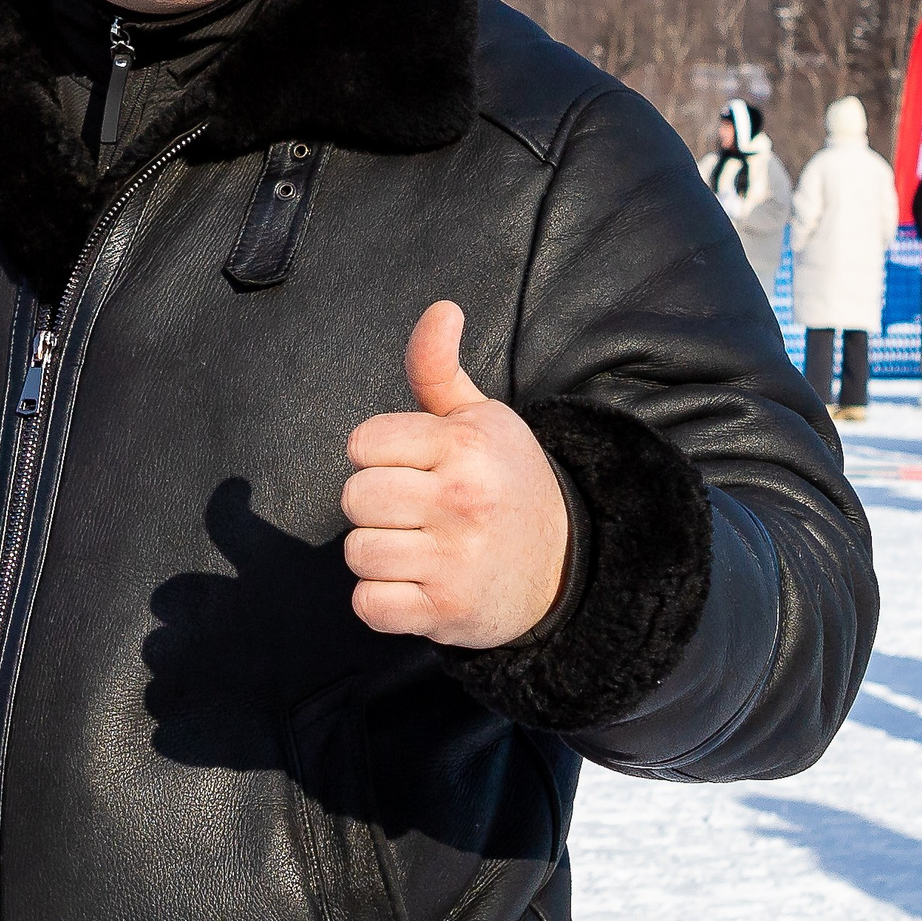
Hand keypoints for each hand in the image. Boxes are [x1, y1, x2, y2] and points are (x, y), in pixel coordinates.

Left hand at [342, 301, 568, 648]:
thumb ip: (439, 368)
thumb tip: (441, 309)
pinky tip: (414, 584)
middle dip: (374, 505)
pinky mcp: (446, 611)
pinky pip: (370, 606)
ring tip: (417, 546)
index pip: (363, 444)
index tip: (409, 466)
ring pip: (358, 552)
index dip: (376, 455)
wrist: (567, 567)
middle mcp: (462, 500)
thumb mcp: (482, 419)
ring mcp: (455, 560)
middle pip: (355, 498)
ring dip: (377, 553)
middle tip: (414, 510)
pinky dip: (382, 600)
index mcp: (465, 446)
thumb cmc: (508, 482)